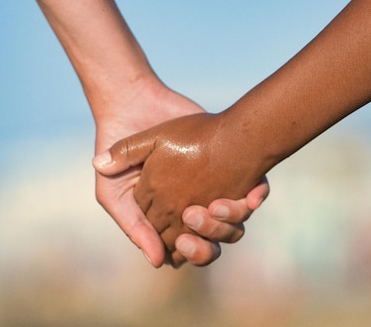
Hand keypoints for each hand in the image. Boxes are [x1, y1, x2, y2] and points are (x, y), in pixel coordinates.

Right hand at [94, 112, 269, 264]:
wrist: (135, 109)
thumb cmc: (120, 158)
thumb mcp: (115, 194)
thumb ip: (134, 226)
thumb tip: (157, 262)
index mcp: (170, 221)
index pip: (188, 251)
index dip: (193, 251)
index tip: (186, 243)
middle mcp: (196, 208)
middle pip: (215, 242)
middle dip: (211, 243)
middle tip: (197, 225)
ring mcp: (215, 188)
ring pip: (236, 222)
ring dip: (231, 222)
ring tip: (215, 206)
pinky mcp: (231, 168)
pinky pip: (254, 193)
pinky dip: (255, 197)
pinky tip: (250, 194)